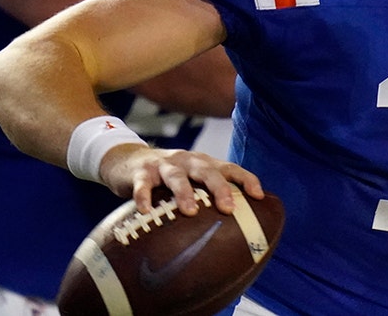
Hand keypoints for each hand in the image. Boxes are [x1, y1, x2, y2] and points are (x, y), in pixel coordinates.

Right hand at [100, 143, 265, 215]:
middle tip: (228, 208)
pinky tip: (146, 212)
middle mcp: (187, 161)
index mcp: (204, 164)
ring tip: (191, 211)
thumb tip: (236, 228)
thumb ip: (208, 196)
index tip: (259, 195)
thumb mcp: (192, 180)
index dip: (246, 179)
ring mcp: (164, 165)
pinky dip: (144, 197)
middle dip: (219, 188)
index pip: (230, 168)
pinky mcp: (141, 172)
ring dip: (185, 192)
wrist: (128, 160)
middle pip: (207, 171)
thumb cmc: (170, 177)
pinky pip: (143, 185)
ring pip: (177, 177)